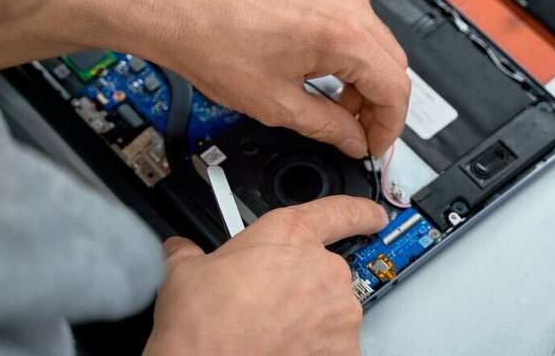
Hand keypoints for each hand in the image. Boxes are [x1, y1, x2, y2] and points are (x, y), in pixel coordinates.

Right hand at [143, 196, 387, 355]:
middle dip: (303, 284)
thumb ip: (194, 252)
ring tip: (271, 331)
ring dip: (311, 318)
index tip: (373, 215)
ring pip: (332, 310)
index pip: (341, 211)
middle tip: (269, 300)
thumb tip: (181, 251)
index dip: (361, 211)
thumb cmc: (202, 326)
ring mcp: (338, 313)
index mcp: (290, 234)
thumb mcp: (185, 272)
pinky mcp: (345, 352)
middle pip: (327, 269)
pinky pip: (336, 345)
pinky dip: (316, 348)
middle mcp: (323, 268)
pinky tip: (285, 350)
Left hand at [149, 0, 410, 158]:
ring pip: (375, 47)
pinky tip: (324, 80)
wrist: (180, 10)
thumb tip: (352, 140)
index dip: (389, 127)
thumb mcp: (277, 104)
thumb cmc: (214, 44)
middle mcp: (346, 4)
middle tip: (357, 136)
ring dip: (364, 83)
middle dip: (379, 106)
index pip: (395, 88)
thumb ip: (327, 127)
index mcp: (344, 32)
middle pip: (392, 65)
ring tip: (335, 111)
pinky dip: (349, 58)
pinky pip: (354, 27)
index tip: (375, 147)